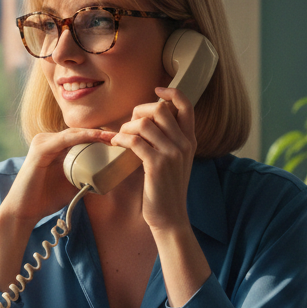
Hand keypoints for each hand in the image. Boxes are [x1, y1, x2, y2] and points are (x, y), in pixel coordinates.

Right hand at [2, 126, 114, 224]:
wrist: (24, 211)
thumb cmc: (46, 199)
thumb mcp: (71, 184)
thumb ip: (85, 177)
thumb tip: (108, 177)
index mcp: (53, 146)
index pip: (80, 137)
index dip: (100, 137)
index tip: (121, 141)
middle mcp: (47, 139)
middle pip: (78, 132)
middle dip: (101, 133)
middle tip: (122, 136)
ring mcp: (42, 142)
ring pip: (74, 134)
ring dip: (95, 133)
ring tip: (114, 136)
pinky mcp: (40, 149)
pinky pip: (65, 140)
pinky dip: (83, 138)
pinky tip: (98, 138)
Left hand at [108, 86, 195, 232]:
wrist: (170, 217)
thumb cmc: (165, 189)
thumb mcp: (174, 161)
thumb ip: (167, 141)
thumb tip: (146, 121)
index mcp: (190, 140)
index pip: (186, 105)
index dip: (172, 92)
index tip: (157, 90)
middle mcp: (184, 144)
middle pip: (160, 109)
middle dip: (139, 111)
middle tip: (129, 124)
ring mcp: (172, 154)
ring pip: (145, 123)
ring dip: (127, 126)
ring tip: (121, 136)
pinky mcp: (157, 165)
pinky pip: (135, 141)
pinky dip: (122, 138)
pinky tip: (116, 143)